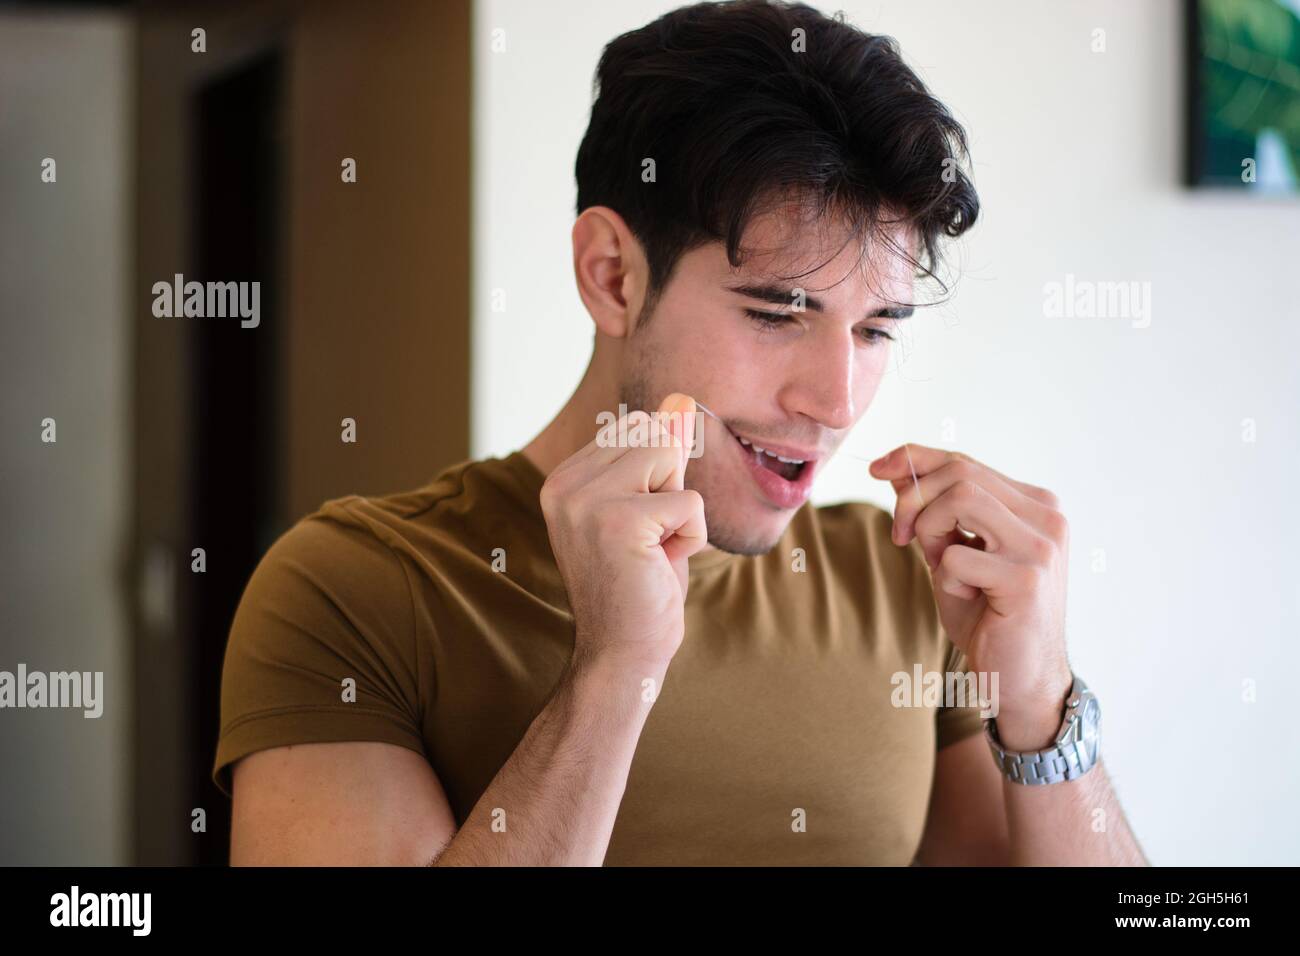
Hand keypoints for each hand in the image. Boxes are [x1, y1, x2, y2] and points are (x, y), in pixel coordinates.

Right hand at [540, 393, 707, 671]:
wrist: (623, 653)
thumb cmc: (640, 584)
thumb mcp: (650, 506)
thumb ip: (658, 453)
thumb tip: (681, 400)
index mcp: (564, 478)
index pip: (637, 427)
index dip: (659, 474)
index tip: (637, 526)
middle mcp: (565, 484)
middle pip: (655, 434)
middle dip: (671, 485)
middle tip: (648, 540)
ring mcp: (586, 501)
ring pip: (671, 457)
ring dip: (681, 509)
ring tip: (654, 549)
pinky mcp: (617, 521)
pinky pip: (689, 501)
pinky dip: (691, 537)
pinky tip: (660, 565)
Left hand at [870, 444, 1072, 743]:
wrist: (1019, 677)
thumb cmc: (987, 616)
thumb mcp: (952, 553)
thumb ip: (933, 513)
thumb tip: (895, 470)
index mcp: (1034, 505)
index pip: (966, 463)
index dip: (915, 459)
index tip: (877, 468)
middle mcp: (1047, 516)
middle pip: (960, 474)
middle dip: (913, 499)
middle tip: (899, 536)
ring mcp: (1042, 545)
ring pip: (960, 500)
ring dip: (930, 532)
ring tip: (939, 568)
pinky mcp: (1027, 578)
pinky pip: (958, 557)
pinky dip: (946, 578)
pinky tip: (968, 600)